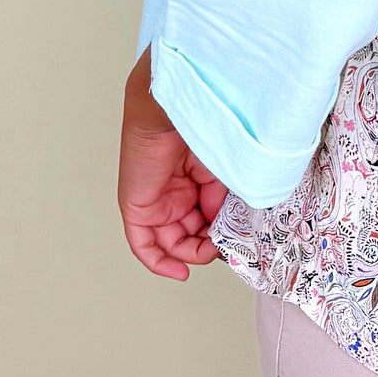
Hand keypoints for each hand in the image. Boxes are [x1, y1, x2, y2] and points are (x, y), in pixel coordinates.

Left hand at [118, 46, 228, 279]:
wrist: (171, 105)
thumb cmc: (206, 124)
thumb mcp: (229, 168)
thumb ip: (233, 196)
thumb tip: (239, 227)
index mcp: (200, 173)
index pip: (211, 212)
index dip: (225, 231)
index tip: (240, 241)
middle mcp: (178, 186)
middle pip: (193, 228)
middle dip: (211, 243)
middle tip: (228, 246)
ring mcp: (157, 196)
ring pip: (174, 238)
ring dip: (192, 251)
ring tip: (211, 250)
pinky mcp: (137, 205)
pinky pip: (144, 243)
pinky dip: (159, 261)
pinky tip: (178, 271)